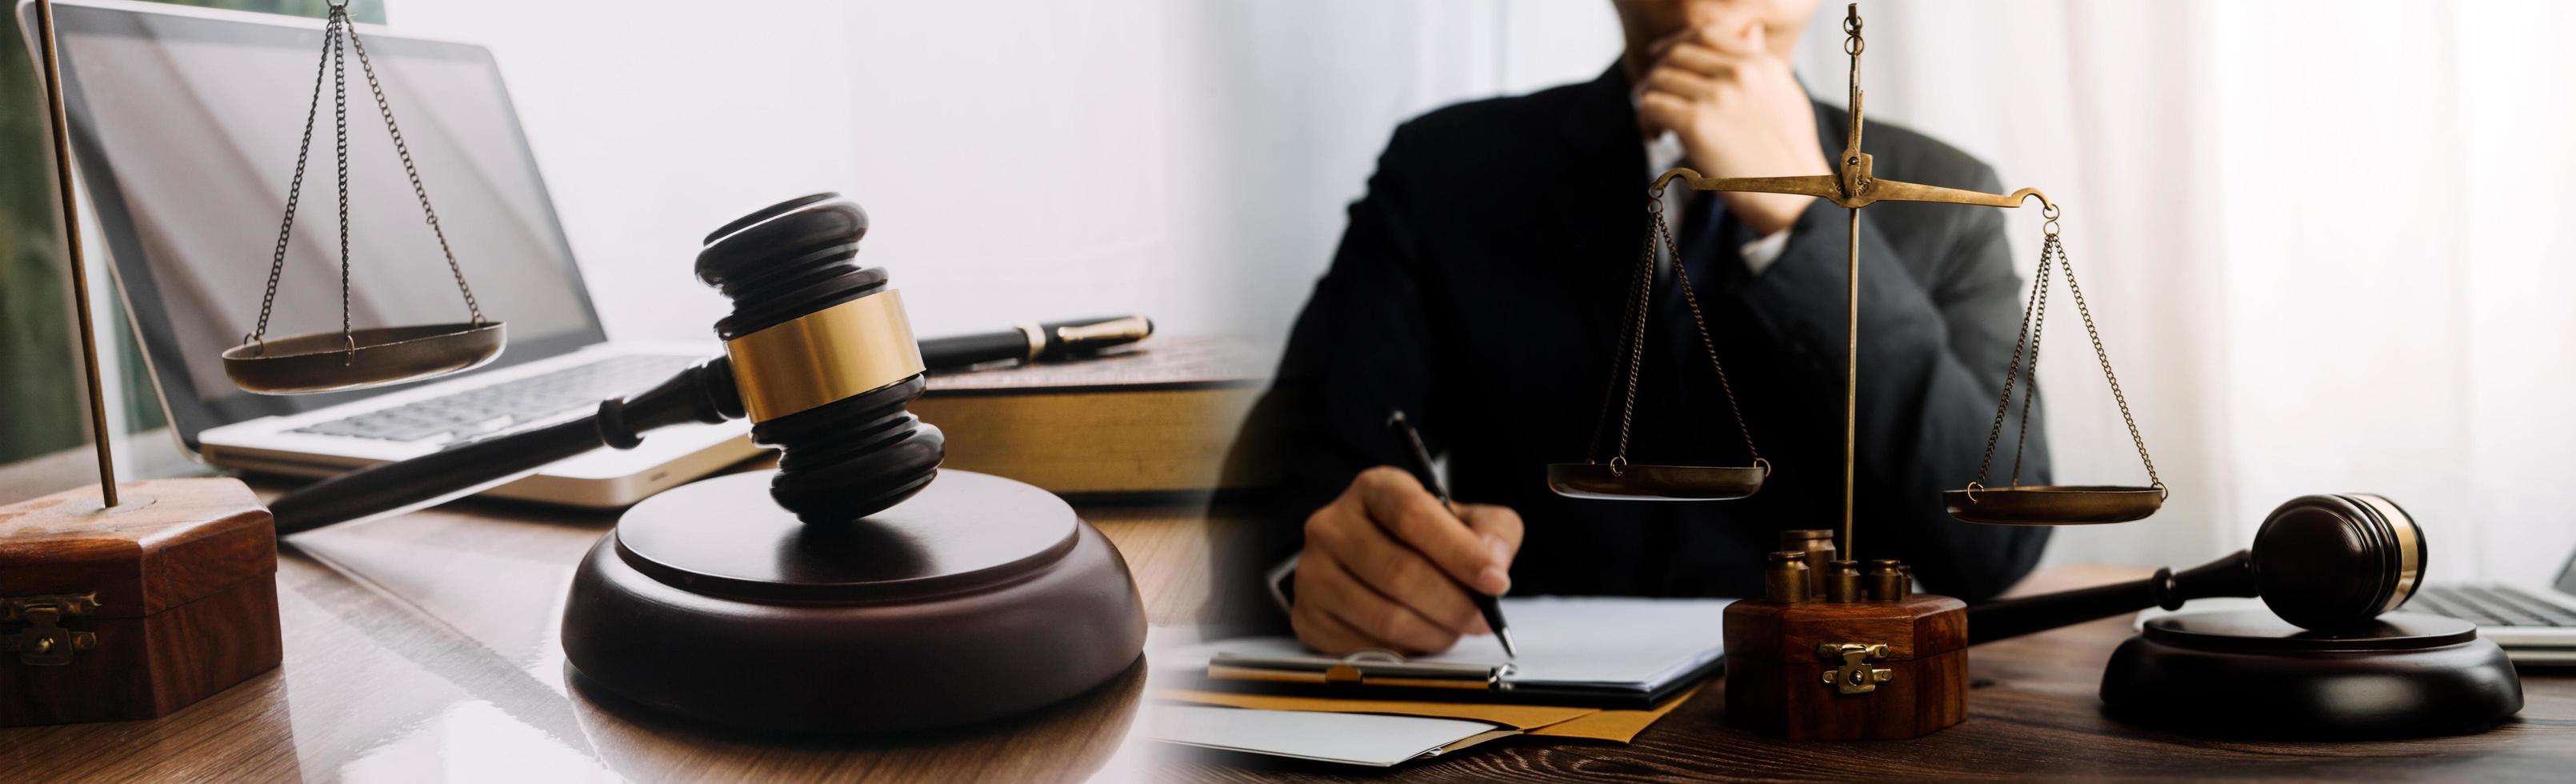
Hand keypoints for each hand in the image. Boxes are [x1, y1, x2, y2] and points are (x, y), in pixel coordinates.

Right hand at [1290, 466, 1524, 654]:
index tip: (1496, 582)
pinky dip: (1404, 651)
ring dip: (1433, 633)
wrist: (1367, 560)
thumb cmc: (1424, 539)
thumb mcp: (1466, 520)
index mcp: (1374, 489)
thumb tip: (1493, 564)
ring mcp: (1312, 572)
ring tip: (1454, 630)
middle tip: (1483, 620)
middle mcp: (1332, 524)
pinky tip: (1420, 637)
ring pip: (1383, 616)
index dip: (1459, 553)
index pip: (1412, 516)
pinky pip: (1364, 647)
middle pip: (1399, 571)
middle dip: (1453, 604)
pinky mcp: (1307, 616)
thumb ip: (1493, 533)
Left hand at [1635, 12, 1828, 234]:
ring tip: (1657, 124)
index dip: (1676, 44)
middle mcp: (1740, 72)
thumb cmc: (1790, 154)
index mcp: (1761, 64)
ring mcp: (1718, 96)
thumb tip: (1750, 31)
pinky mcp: (1697, 123)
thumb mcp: (1785, 95)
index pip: (1707, 33)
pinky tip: (1656, 136)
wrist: (1795, 194)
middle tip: (1653, 97)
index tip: (1661, 59)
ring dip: (1650, 100)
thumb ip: (1762, 62)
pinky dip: (1646, 120)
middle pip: (1677, 53)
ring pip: (1659, 79)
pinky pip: (1651, 106)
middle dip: (1658, 73)